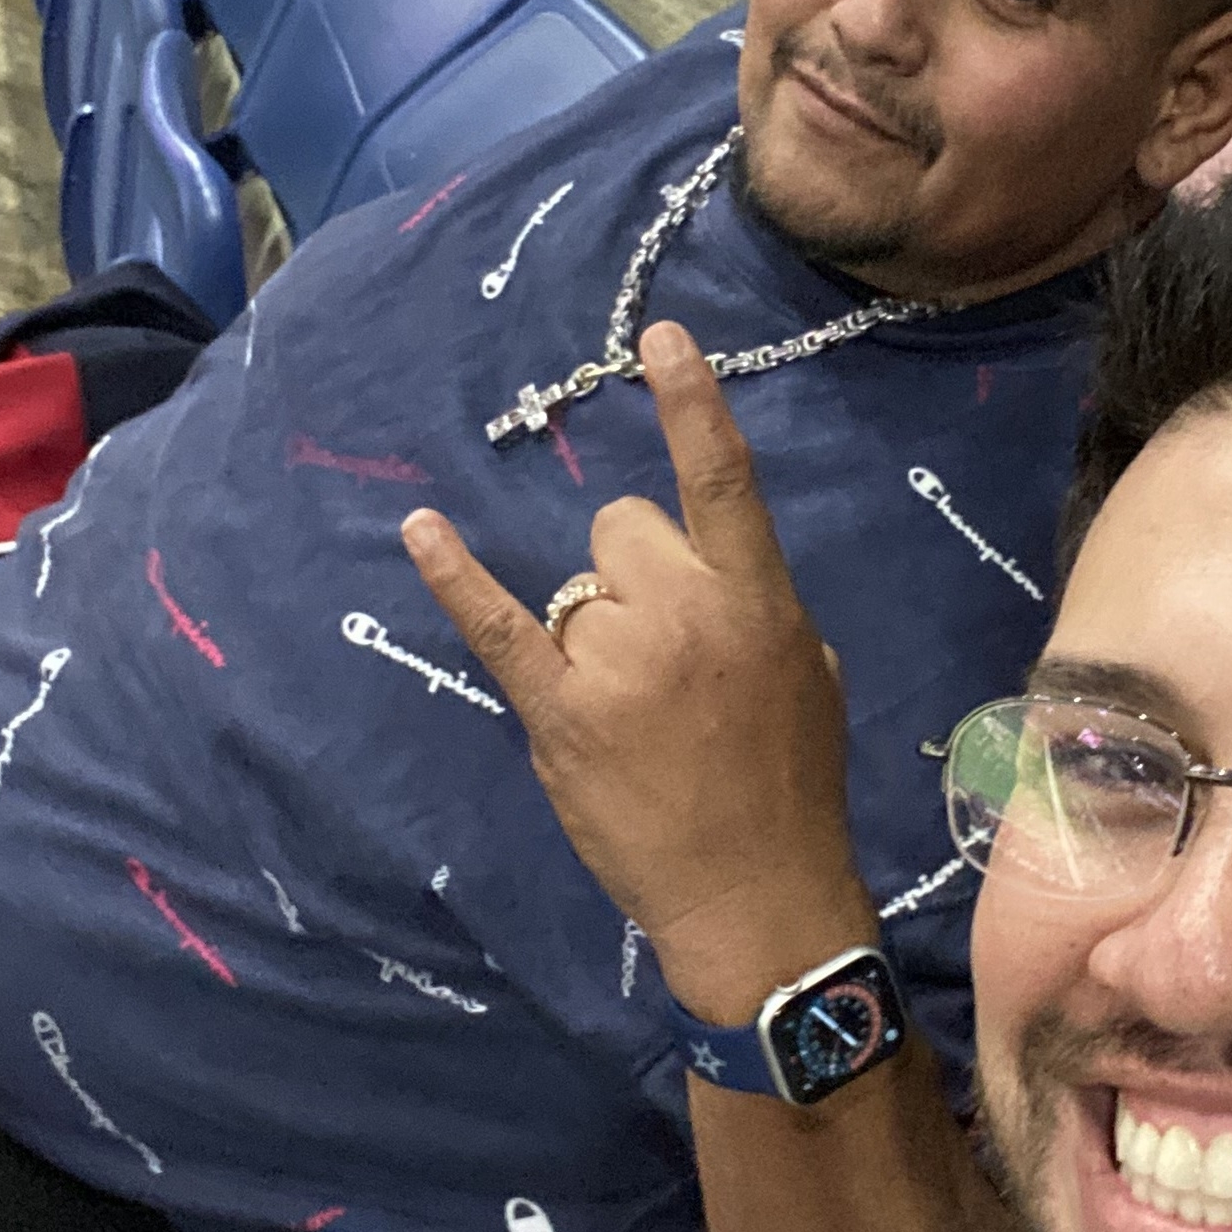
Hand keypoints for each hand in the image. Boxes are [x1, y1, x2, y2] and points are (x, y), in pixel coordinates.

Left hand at [401, 324, 865, 1002]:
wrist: (756, 896)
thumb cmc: (792, 785)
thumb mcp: (809, 674)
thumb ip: (755, 607)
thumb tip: (706, 577)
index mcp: (756, 600)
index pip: (720, 480)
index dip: (691, 402)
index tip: (658, 335)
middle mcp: (682, 613)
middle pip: (620, 528)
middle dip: (632, 574)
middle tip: (662, 658)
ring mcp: (614, 661)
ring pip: (575, 589)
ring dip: (594, 633)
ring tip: (635, 714)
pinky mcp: (557, 709)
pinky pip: (499, 625)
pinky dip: (456, 577)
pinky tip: (422, 531)